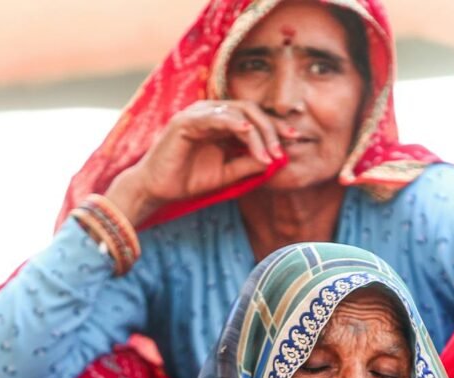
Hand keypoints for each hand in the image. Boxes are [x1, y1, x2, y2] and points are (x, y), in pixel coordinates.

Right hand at [107, 100, 293, 224]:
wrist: (158, 190)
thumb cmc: (189, 180)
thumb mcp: (227, 174)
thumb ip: (249, 164)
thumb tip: (276, 160)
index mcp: (221, 123)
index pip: (254, 118)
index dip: (275, 127)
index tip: (295, 139)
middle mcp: (211, 114)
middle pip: (250, 110)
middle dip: (271, 128)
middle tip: (284, 147)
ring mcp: (198, 114)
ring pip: (237, 113)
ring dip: (257, 132)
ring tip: (269, 152)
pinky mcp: (185, 121)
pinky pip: (215, 118)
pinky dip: (233, 123)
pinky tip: (247, 133)